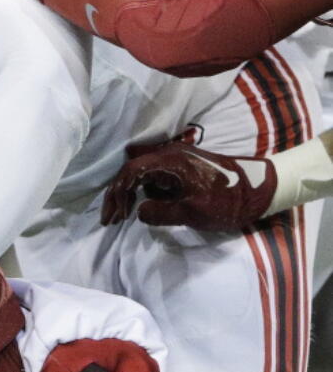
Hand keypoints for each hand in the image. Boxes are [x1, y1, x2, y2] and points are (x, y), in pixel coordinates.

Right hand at [100, 142, 276, 229]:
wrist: (262, 189)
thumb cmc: (228, 201)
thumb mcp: (194, 213)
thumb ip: (161, 213)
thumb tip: (138, 212)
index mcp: (168, 161)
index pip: (130, 173)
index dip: (117, 195)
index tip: (114, 217)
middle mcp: (167, 155)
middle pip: (131, 171)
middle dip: (118, 194)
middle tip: (111, 218)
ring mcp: (175, 159)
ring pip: (141, 173)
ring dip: (129, 192)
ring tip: (124, 214)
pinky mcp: (182, 167)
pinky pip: (154, 176)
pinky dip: (144, 190)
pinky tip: (145, 206)